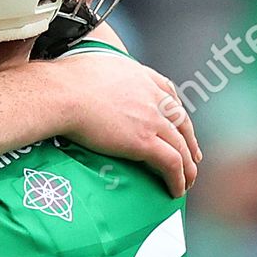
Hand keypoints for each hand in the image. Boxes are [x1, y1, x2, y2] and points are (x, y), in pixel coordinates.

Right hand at [60, 54, 200, 196]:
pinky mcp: (144, 141)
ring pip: (180, 145)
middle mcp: (151, 96)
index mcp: (140, 76)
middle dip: (189, 140)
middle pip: (181, 120)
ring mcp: (151, 118)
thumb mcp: (91, 66)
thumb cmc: (64, 82)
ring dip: (188, 165)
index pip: (168, 91)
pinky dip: (179, 178)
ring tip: (188, 180)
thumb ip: (101, 75)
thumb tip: (85, 82)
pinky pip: (171, 163)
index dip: (176, 110)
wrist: (63, 94)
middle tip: (193, 155)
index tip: (178, 122)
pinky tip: (178, 190)